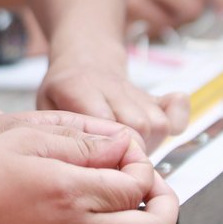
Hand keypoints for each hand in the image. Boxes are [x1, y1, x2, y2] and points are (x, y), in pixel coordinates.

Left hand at [37, 55, 188, 148]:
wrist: (84, 58)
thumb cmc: (62, 90)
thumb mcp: (44, 105)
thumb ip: (56, 130)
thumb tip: (72, 159)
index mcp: (78, 87)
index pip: (102, 120)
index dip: (106, 148)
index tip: (102, 165)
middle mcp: (111, 87)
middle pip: (136, 126)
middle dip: (130, 153)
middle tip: (115, 163)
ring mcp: (135, 92)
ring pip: (157, 123)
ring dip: (149, 145)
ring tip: (130, 153)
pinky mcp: (153, 97)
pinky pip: (176, 109)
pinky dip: (177, 121)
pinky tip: (162, 131)